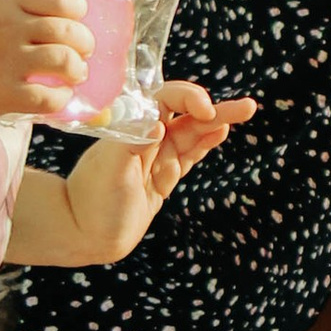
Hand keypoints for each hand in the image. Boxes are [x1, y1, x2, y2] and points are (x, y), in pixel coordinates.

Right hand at [0, 0, 92, 116]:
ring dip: (76, 69)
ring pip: (65, 61)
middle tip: (82, 53)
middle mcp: (11, 26)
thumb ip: (13, 9)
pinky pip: (48, 97)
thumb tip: (52, 18)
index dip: (77, 11)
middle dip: (84, 43)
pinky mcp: (4, 93)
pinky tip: (56, 97)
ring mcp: (9, 60)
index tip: (76, 20)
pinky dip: (61, 99)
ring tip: (73, 75)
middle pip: (69, 31)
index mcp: (6, 1)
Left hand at [58, 86, 257, 262]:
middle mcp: (146, 136)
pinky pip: (190, 154)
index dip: (188, 98)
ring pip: (194, 134)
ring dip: (219, 123)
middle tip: (246, 106)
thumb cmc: (92, 199)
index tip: (204, 109)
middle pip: (186, 114)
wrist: (84, 232)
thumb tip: (157, 123)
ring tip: (245, 110)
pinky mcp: (164, 176)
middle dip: (215, 108)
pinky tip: (221, 132)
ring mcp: (157, 156)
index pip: (164, 99)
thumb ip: (132, 143)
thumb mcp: (110, 169)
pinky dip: (206, 143)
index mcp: (131, 125)